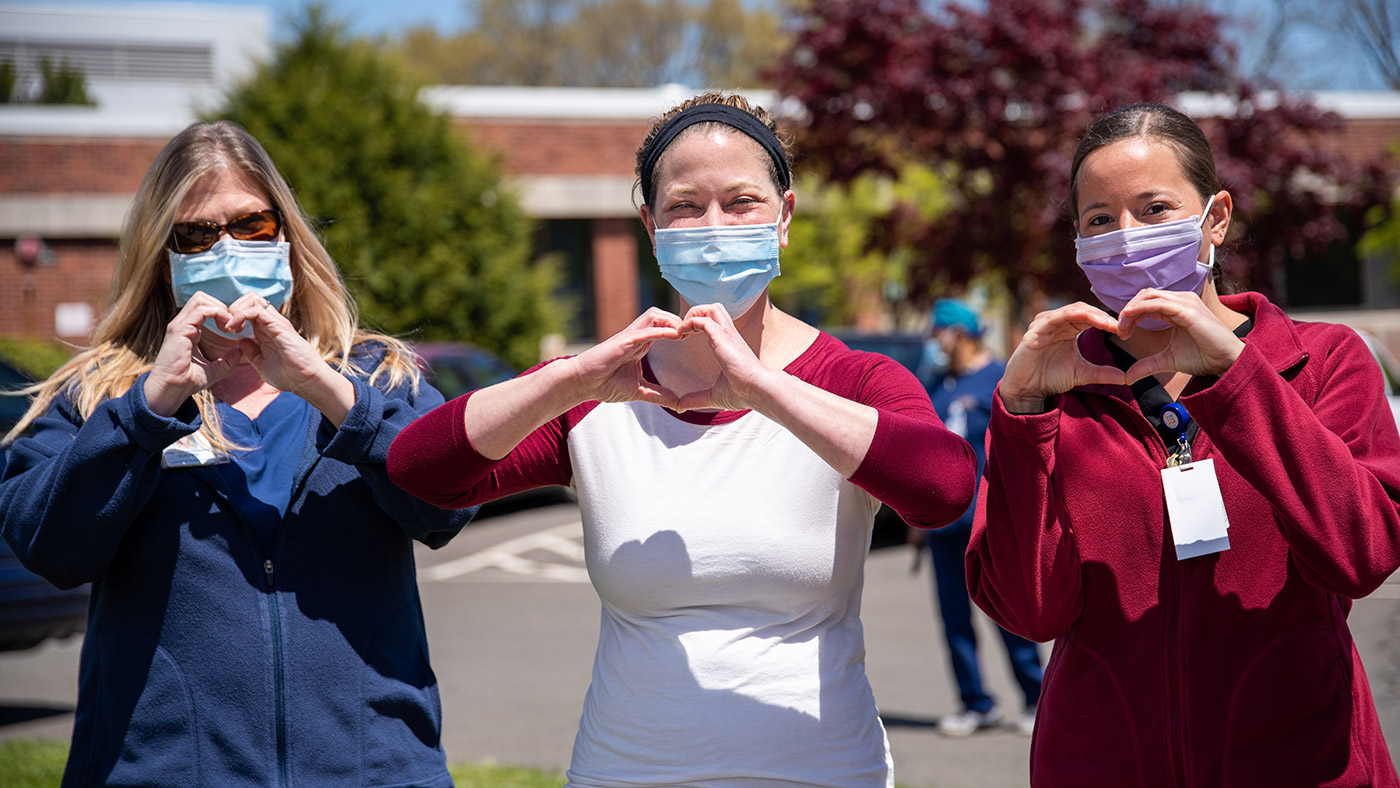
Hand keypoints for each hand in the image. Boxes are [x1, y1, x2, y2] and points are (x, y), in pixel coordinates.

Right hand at [144, 292, 242, 416]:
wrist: (171, 390)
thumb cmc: (188, 381)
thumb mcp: (214, 369)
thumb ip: (227, 360)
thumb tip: (240, 351)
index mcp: (189, 329)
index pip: (205, 307)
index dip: (222, 313)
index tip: (235, 328)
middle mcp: (183, 324)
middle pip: (202, 297)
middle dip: (222, 306)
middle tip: (233, 324)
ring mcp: (180, 324)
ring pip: (200, 299)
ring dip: (220, 308)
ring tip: (229, 326)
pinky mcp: (179, 329)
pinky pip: (201, 310)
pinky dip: (217, 314)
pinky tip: (225, 328)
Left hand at [225, 293, 354, 423]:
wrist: (306, 380)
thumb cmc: (289, 375)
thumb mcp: (261, 364)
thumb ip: (251, 352)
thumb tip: (241, 340)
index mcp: (267, 330)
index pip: (248, 309)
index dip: (234, 316)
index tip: (227, 331)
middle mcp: (271, 323)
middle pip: (249, 299)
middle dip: (233, 308)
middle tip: (227, 326)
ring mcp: (275, 322)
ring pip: (252, 299)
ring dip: (236, 309)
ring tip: (231, 327)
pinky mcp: (278, 325)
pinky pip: (256, 310)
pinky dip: (241, 315)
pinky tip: (235, 329)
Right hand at [565, 308, 684, 407]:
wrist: (583, 384)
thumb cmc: (605, 384)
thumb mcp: (639, 391)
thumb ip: (658, 395)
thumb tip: (678, 404)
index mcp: (641, 345)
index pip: (664, 327)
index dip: (680, 329)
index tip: (694, 339)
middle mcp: (636, 337)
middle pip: (662, 316)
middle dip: (679, 320)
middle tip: (693, 332)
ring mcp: (629, 337)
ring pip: (654, 315)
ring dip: (671, 321)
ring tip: (684, 333)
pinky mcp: (623, 342)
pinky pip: (644, 331)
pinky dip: (660, 331)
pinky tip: (674, 335)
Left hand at [674, 303, 770, 411]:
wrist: (758, 390)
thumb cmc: (742, 393)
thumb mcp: (714, 395)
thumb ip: (696, 399)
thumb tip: (680, 407)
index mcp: (727, 344)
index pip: (713, 321)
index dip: (696, 324)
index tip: (684, 338)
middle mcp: (728, 335)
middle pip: (713, 308)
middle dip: (695, 313)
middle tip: (684, 332)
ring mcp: (726, 334)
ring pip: (710, 307)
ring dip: (693, 314)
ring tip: (683, 331)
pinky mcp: (722, 337)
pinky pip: (703, 319)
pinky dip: (690, 323)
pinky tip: (683, 335)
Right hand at [1000, 302, 1125, 412]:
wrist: (1028, 391)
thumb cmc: (1050, 378)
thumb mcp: (1082, 374)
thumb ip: (1102, 373)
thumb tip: (1126, 377)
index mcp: (1067, 328)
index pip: (1090, 316)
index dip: (1107, 320)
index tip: (1124, 330)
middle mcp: (1056, 322)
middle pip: (1083, 309)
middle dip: (1102, 316)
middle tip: (1118, 325)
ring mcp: (1044, 325)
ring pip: (1071, 310)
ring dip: (1091, 314)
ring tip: (1107, 324)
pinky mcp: (1034, 331)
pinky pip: (1054, 318)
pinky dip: (1070, 315)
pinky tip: (1085, 317)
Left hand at [1116, 289, 1244, 381]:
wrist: (1226, 361)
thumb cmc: (1203, 357)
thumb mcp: (1167, 360)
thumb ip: (1147, 365)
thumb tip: (1127, 378)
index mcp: (1176, 308)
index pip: (1146, 301)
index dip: (1130, 314)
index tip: (1122, 334)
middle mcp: (1181, 300)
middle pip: (1145, 295)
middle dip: (1128, 311)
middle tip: (1121, 332)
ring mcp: (1185, 302)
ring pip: (1149, 296)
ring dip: (1131, 311)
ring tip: (1123, 330)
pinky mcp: (1187, 310)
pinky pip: (1157, 304)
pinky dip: (1139, 310)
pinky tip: (1129, 321)